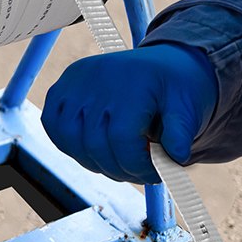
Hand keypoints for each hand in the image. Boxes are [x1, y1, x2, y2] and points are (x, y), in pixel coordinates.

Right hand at [40, 42, 217, 182]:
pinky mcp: (62, 88)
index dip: (137, 166)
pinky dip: (70, 145)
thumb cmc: (175, 90)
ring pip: (70, 139)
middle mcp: (99, 78)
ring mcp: (76, 82)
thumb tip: (177, 158)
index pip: (122, 138)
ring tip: (119, 161)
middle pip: (95, 144)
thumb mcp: (189, 109)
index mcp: (133, 82)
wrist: (162, 65)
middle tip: (139, 172)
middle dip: (119, 169)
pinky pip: (53, 126)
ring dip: (94, 162)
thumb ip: (181, 134)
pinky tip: (95, 150)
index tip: (155, 175)